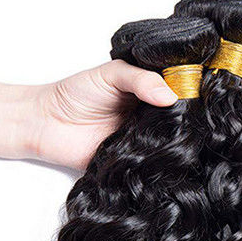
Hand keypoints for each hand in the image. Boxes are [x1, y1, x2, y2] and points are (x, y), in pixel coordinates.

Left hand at [0, 63, 241, 170]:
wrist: (47, 126)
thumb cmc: (73, 94)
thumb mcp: (108, 75)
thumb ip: (138, 79)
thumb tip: (170, 94)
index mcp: (155, 83)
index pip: (197, 77)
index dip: (221, 77)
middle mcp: (161, 110)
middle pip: (200, 108)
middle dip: (224, 107)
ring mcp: (156, 136)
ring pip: (189, 135)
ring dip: (208, 135)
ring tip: (230, 133)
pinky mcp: (146, 160)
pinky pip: (169, 160)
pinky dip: (185, 160)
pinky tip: (201, 158)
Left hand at [30, 60, 178, 169]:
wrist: (47, 124)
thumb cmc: (74, 94)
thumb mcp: (110, 75)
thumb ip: (139, 80)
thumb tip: (169, 96)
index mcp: (146, 94)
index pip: (175, 96)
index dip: (186, 97)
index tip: (194, 97)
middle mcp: (147, 119)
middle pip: (175, 123)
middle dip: (180, 122)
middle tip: (182, 119)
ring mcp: (141, 142)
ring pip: (165, 146)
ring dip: (167, 143)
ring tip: (166, 135)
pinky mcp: (131, 164)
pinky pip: (148, 166)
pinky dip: (152, 162)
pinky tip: (154, 154)